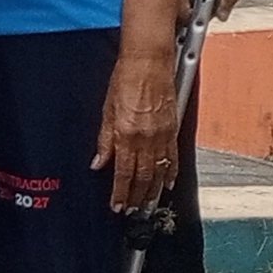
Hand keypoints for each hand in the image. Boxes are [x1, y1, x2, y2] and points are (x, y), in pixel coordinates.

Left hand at [97, 47, 180, 211]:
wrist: (148, 61)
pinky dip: (171, 171)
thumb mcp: (106, 109)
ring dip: (154, 190)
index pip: (123, 173)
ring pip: (159, 170)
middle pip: (143, 176)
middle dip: (138, 197)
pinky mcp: (173, 127)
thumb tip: (99, 162)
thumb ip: (104, 140)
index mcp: (126, 134)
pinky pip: (173, 156)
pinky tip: (168, 182)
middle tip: (133, 211)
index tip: (118, 206)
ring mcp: (162, 134)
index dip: (120, 193)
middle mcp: (146, 137)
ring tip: (149, 204)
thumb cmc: (126, 78)